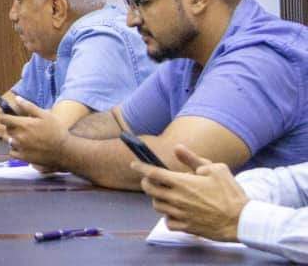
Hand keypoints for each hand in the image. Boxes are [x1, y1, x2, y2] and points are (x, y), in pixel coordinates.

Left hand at [1, 95, 68, 170]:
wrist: (64, 151)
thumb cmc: (56, 131)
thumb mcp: (45, 114)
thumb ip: (29, 106)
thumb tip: (16, 99)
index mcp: (23, 124)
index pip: (3, 119)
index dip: (3, 116)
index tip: (6, 116)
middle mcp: (19, 136)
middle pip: (6, 129)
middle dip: (10, 126)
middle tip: (19, 126)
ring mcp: (20, 148)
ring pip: (8, 140)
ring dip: (11, 137)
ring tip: (22, 136)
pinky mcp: (23, 157)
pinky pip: (12, 152)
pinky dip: (14, 148)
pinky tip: (23, 146)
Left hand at [131, 144, 248, 241]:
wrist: (242, 221)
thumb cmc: (231, 193)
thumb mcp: (215, 169)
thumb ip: (193, 159)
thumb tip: (177, 148)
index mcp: (182, 183)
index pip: (153, 173)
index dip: (140, 167)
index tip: (134, 164)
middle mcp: (177, 199)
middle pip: (149, 190)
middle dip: (147, 182)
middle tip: (151, 180)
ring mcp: (180, 214)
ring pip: (157, 206)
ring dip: (158, 198)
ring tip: (167, 195)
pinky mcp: (186, 228)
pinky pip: (168, 222)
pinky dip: (168, 217)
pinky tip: (175, 212)